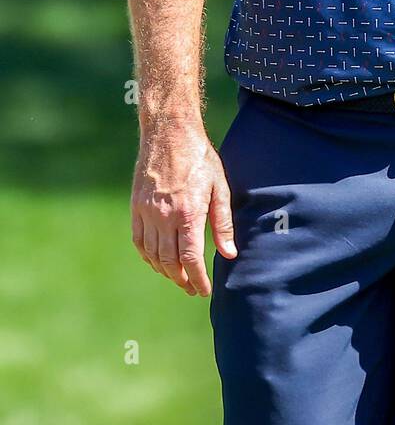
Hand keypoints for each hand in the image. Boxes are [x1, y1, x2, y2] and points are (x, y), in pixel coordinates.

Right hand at [131, 123, 236, 296]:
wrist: (169, 134)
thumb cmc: (199, 159)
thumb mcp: (219, 187)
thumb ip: (223, 223)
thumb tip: (229, 253)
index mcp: (188, 213)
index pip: (190, 258)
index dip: (197, 279)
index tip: (203, 290)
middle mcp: (164, 217)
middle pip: (170, 262)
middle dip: (182, 280)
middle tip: (192, 288)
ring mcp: (147, 212)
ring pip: (152, 255)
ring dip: (165, 271)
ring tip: (178, 277)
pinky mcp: (136, 207)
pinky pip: (139, 241)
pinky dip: (147, 256)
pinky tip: (157, 261)